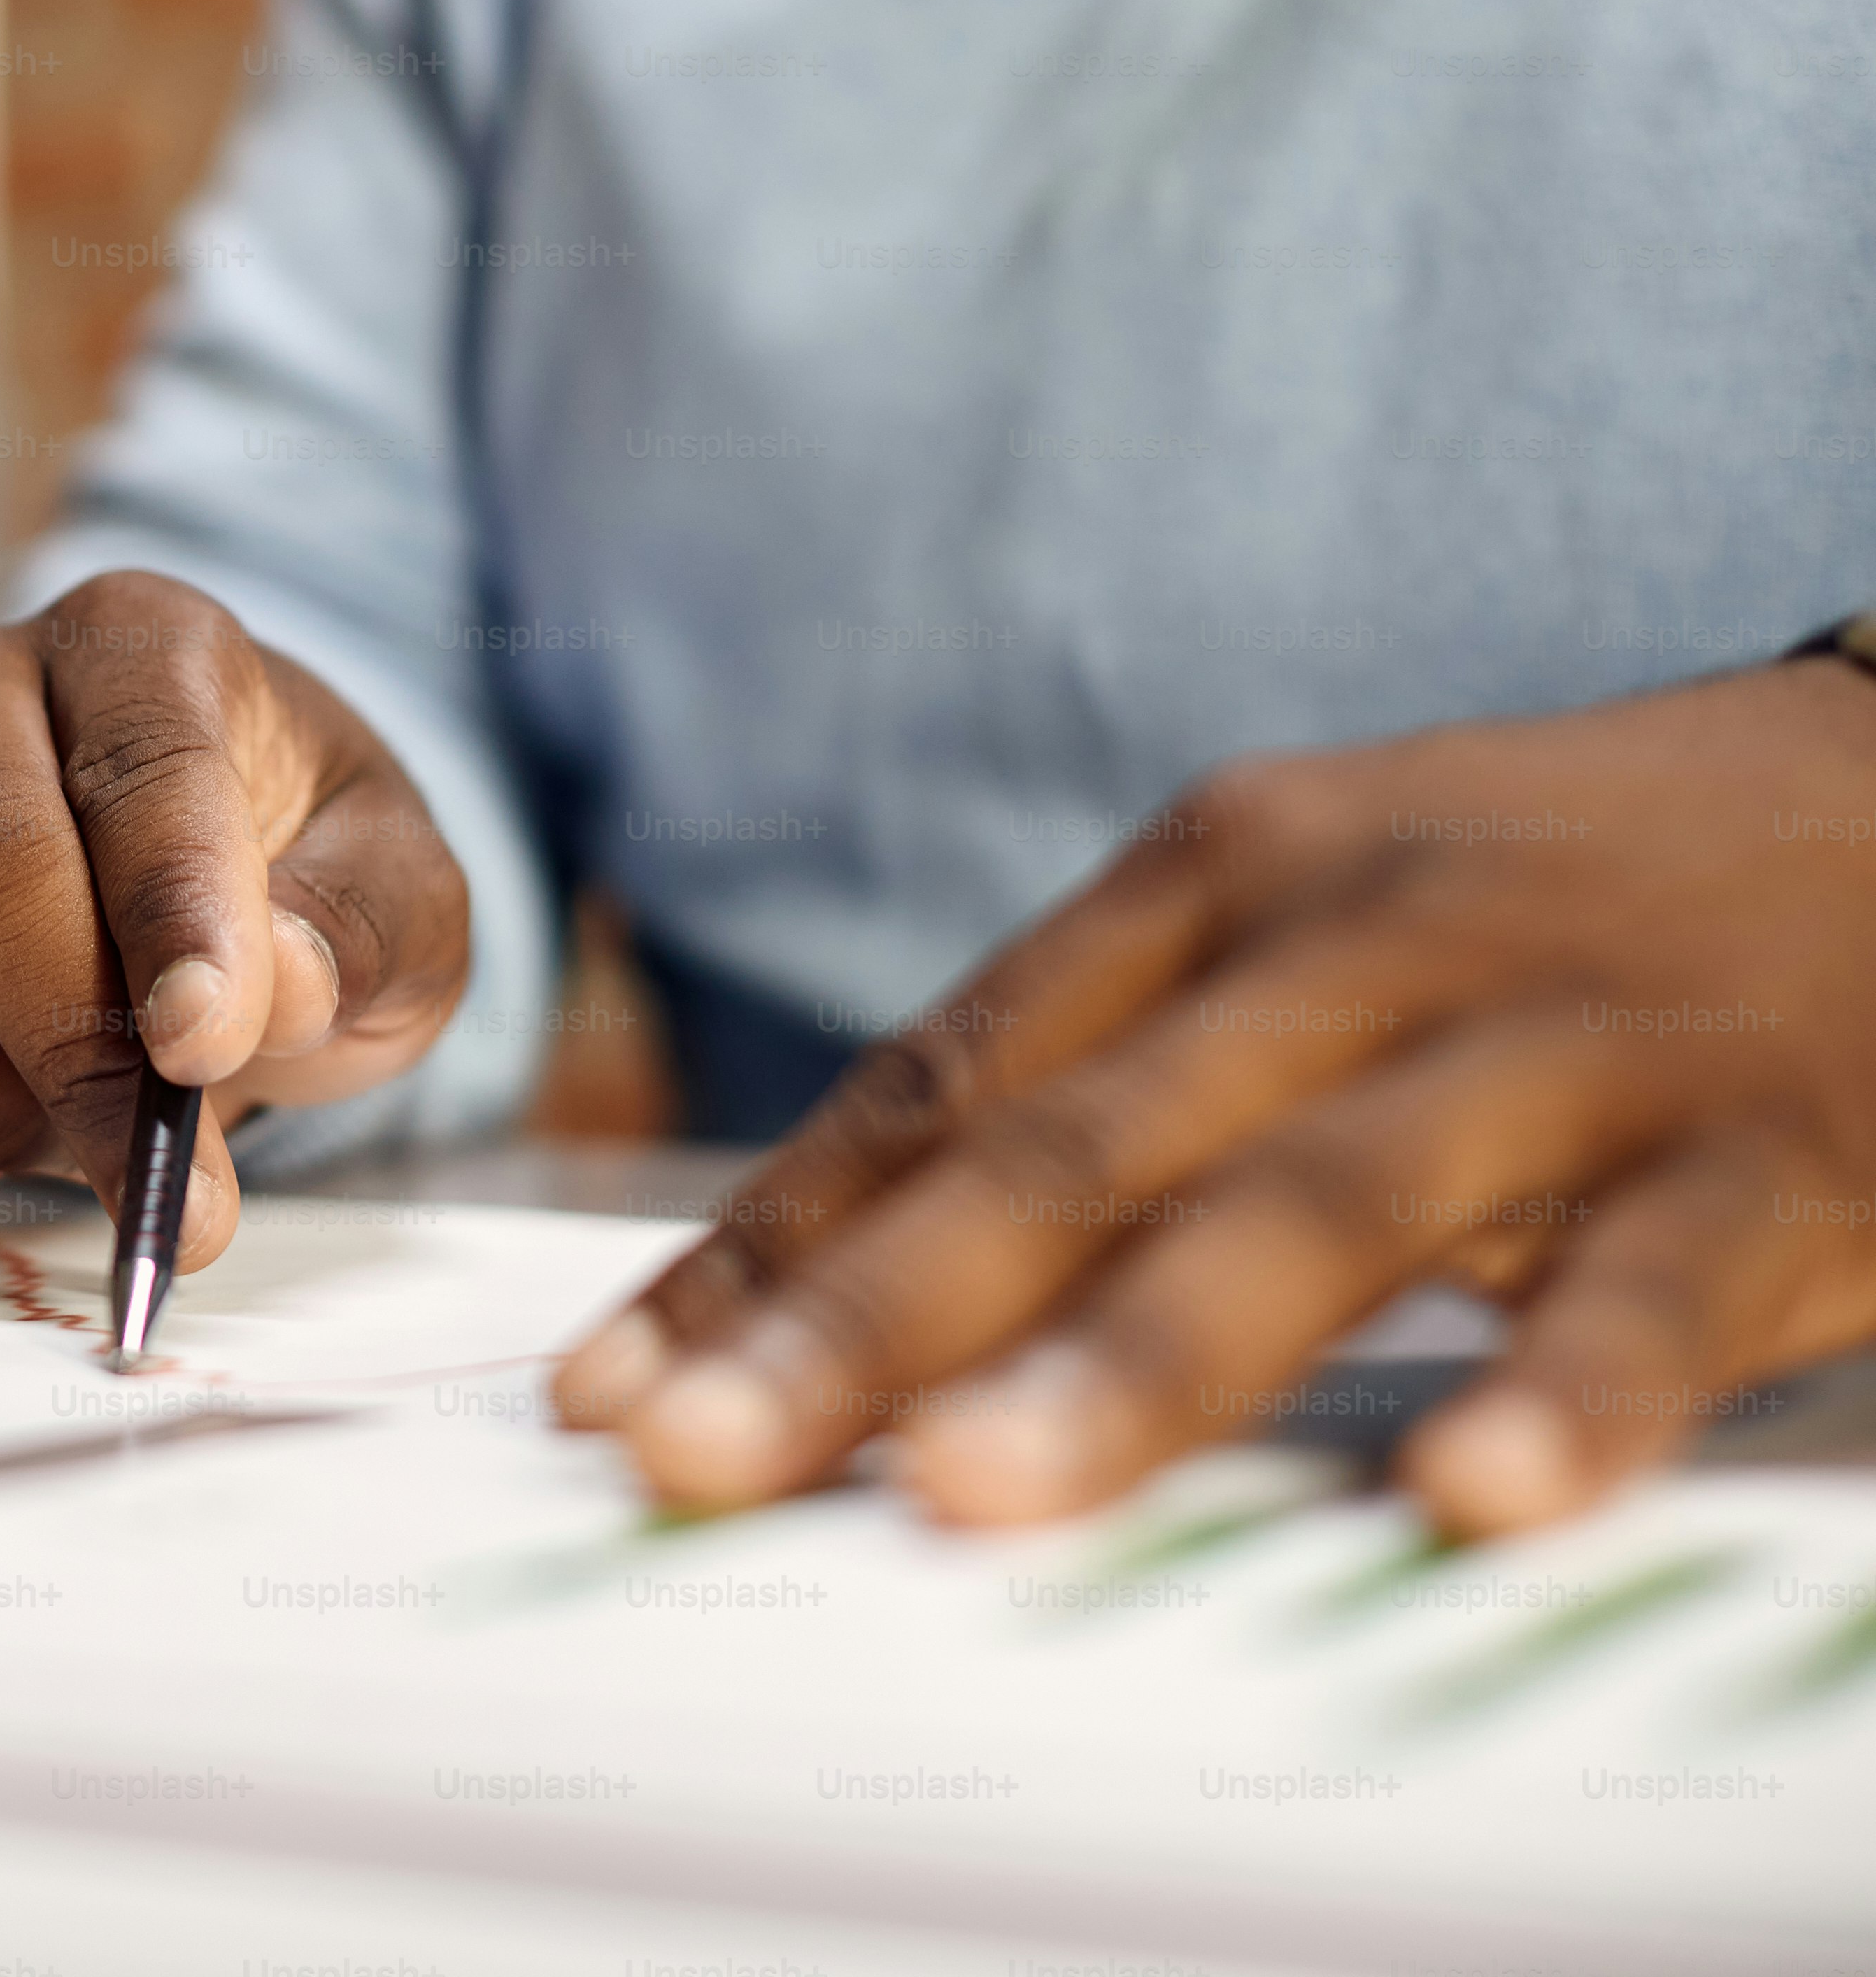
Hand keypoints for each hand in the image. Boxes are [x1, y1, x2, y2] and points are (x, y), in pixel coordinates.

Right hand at [0, 573, 472, 1265]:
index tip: (206, 1047)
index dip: (169, 911)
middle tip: (165, 1182)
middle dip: (69, 1048)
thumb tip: (272, 992)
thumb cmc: (299, 878)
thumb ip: (361, 928)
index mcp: (132, 645)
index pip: (137, 762)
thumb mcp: (402, 893)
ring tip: (57, 1132)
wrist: (200, 905)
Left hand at [558, 659, 1875, 1537]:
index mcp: (1214, 875)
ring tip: (970, 1497)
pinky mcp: (1768, 1148)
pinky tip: (1464, 1496)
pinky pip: (1649, 1286)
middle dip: (864, 1323)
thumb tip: (869, 1268)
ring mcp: (1559, 1040)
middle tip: (701, 1466)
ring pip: (1313, 1210)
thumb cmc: (1549, 897)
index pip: (941, 1082)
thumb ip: (1117, 1071)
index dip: (770, 1246)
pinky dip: (1560, 1388)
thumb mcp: (1307, 926)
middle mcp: (1354, 938)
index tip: (613, 1388)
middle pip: (1069, 1152)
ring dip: (1132, 1363)